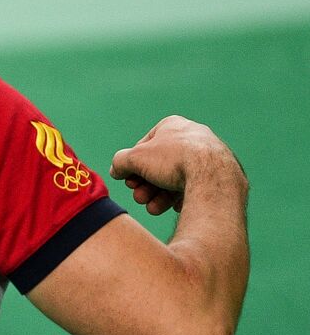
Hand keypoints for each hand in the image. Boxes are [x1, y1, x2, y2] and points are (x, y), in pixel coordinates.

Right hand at [110, 115, 237, 215]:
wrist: (212, 175)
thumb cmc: (173, 160)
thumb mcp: (135, 158)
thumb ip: (120, 162)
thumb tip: (116, 170)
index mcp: (173, 125)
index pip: (144, 146)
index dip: (133, 166)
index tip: (128, 180)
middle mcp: (192, 137)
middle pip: (160, 166)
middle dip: (146, 185)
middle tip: (140, 198)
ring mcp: (208, 156)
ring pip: (175, 179)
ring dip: (159, 196)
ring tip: (153, 208)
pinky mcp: (218, 174)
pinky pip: (193, 187)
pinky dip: (180, 198)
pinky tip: (175, 207)